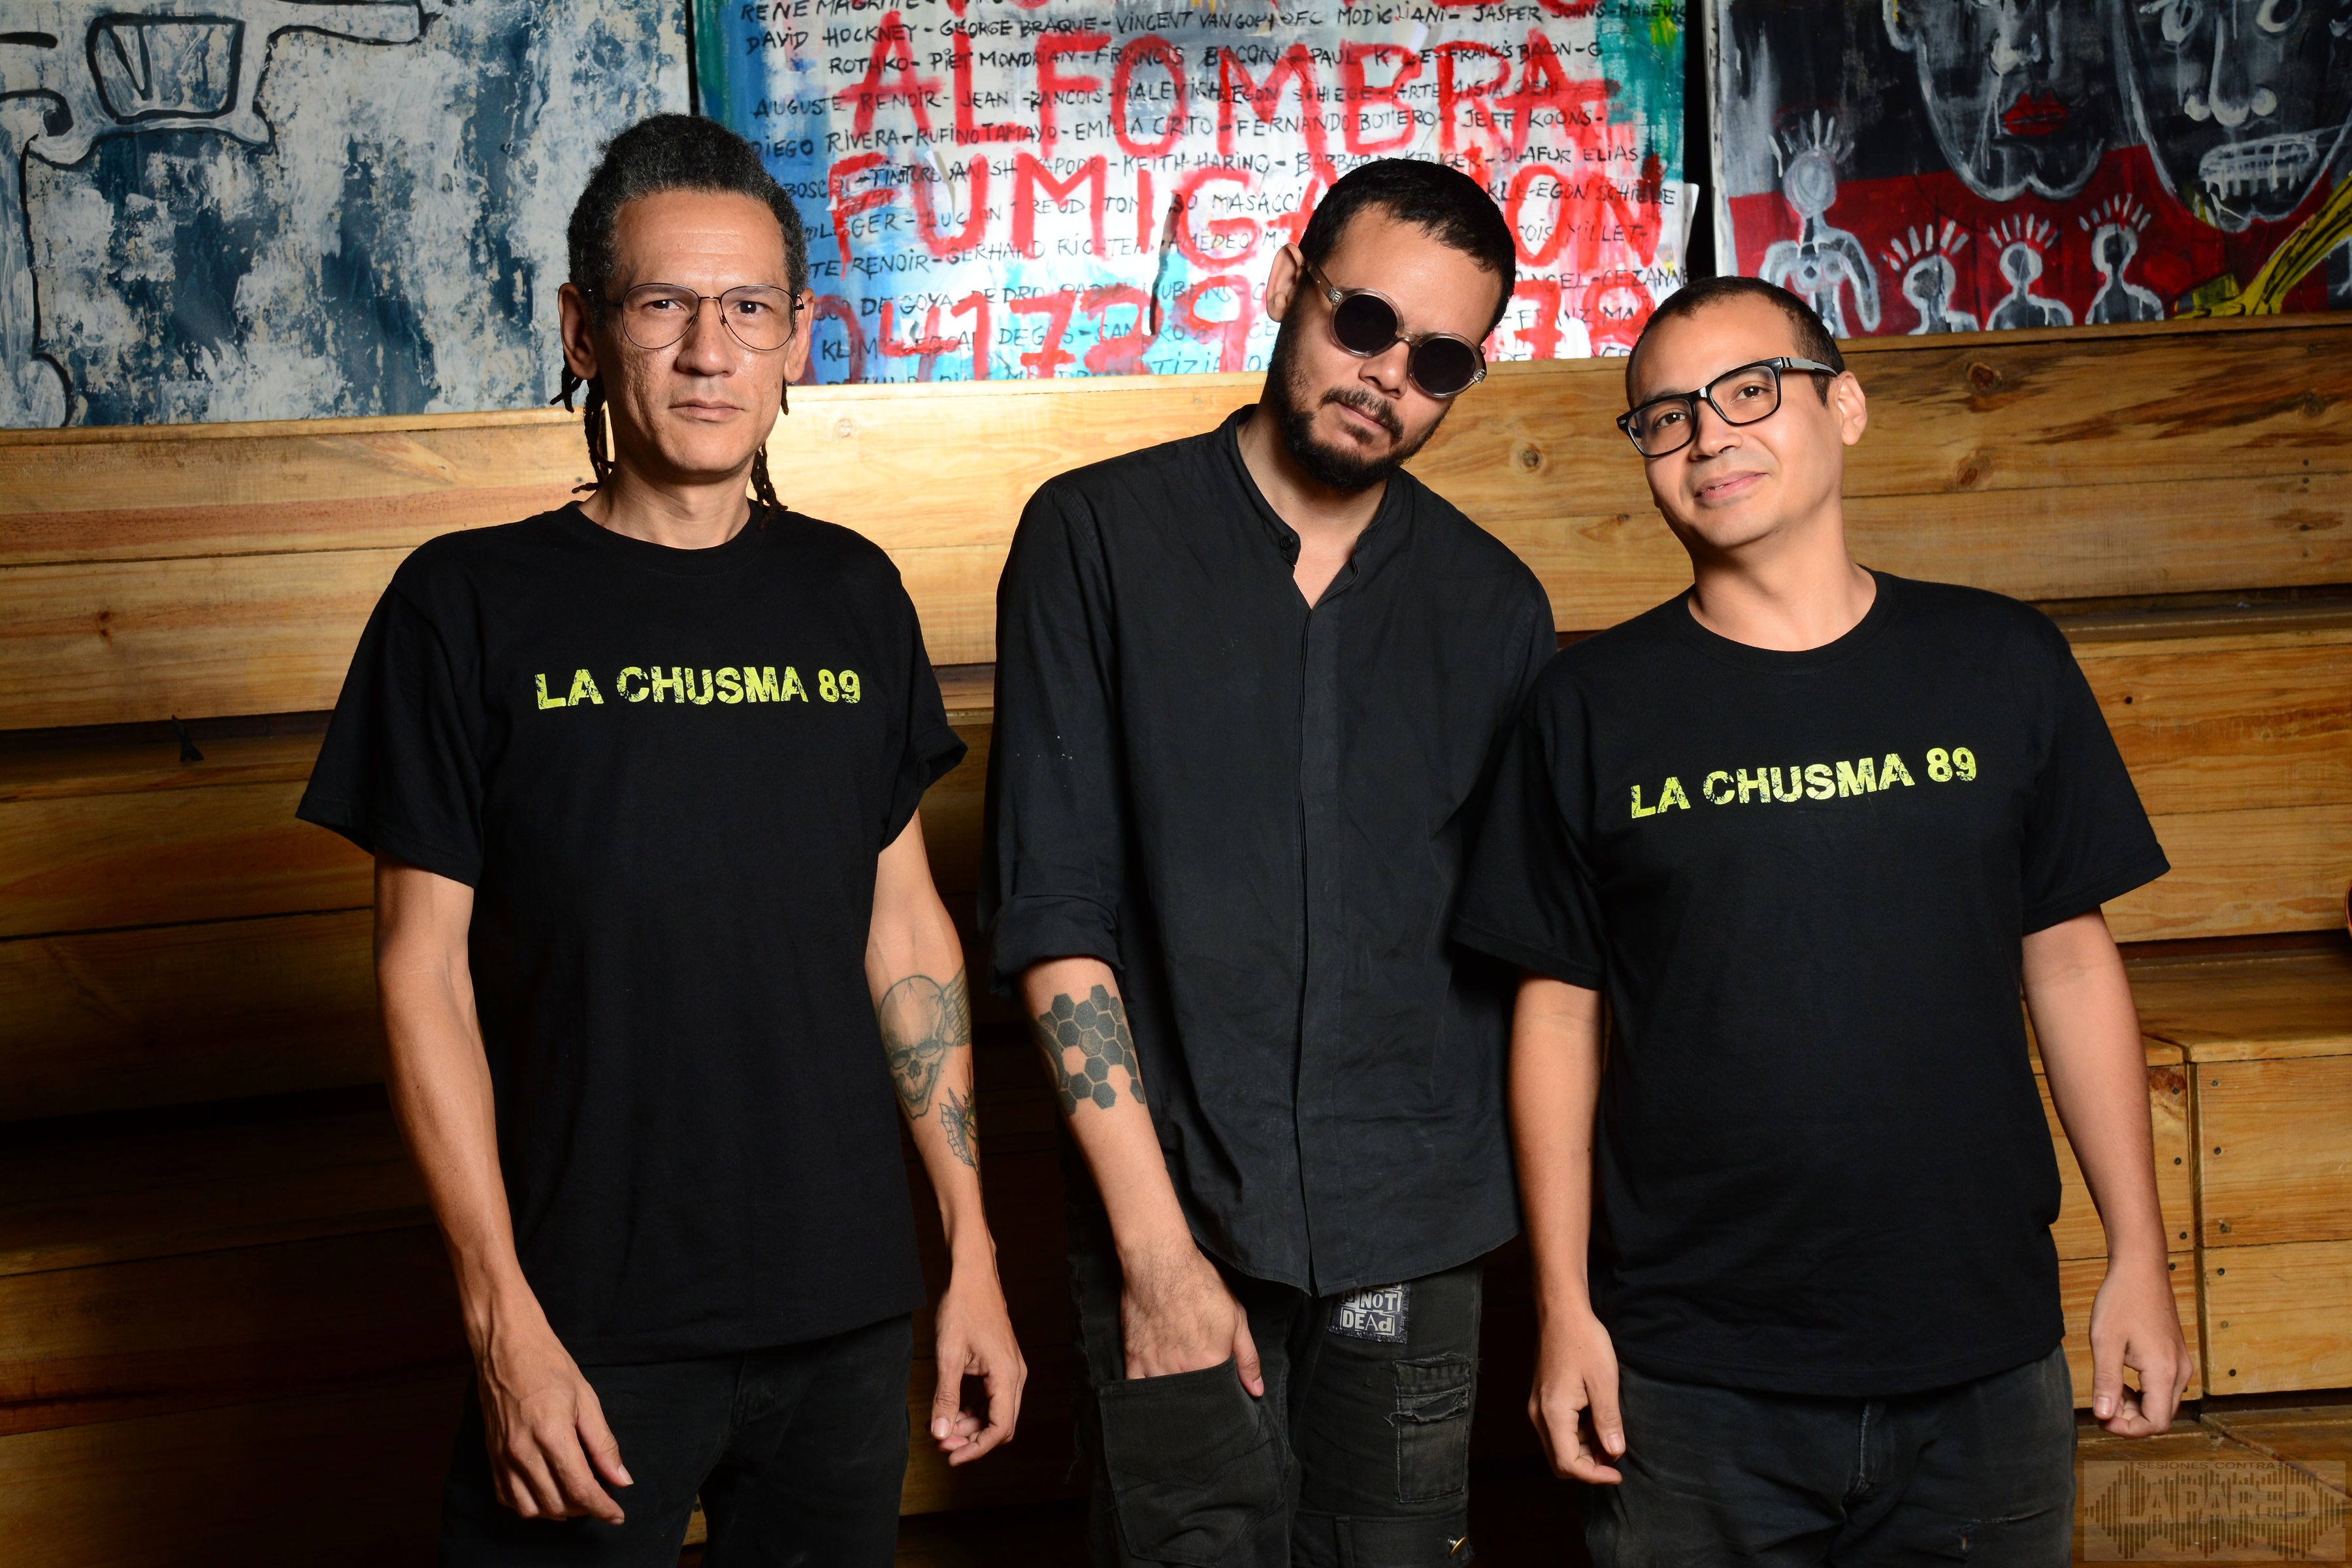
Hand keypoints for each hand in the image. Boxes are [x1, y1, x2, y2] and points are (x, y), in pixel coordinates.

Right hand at [475, 1309, 630, 1521]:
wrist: (507, 1347)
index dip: (602, 1507)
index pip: (580, 1489)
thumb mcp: (587, 1400)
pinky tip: (547, 1492)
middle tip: (601, 1497)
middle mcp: (523, 1452)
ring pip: (531, 1509)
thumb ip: (603, 1445)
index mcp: (551, 1435)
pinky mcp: (491, 1457)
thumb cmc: (550, 1366)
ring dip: (557, 1511)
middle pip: (557, 1504)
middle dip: (584, 1509)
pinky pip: (509, 1498)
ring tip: (576, 1497)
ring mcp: (503, 1457)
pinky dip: (530, 1505)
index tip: (617, 1515)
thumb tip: (621, 1479)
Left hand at [929, 1258, 1028, 1465]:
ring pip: (996, 1413)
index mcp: (1006, 1374)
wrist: (973, 1276)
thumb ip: (946, 1397)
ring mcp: (1010, 1370)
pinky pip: (992, 1398)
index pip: (999, 1427)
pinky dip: (973, 1409)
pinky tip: (952, 1410)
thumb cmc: (962, 1309)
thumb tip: (940, 1432)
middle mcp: (1015, 1375)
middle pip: (1000, 1424)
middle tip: (942, 1443)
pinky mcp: (1001, 1365)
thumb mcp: (948, 1356)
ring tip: (942, 1428)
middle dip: (972, 1440)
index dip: (976, 1448)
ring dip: (971, 1425)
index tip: (951, 1457)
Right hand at [1119, 1239, 1264, 1394]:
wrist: (1160, 1262)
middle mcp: (1183, 1370)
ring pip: (1165, 1399)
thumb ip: (1248, 1357)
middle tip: (1200, 1392)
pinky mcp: (1132, 1357)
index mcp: (1211, 1363)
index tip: (1221, 1395)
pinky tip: (1152, 1397)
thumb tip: (1256, 1390)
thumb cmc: (1200, 1284)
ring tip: (1179, 1394)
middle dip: (1198, 1403)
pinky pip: (1135, 1389)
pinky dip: (1144, 1396)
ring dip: (1173, 1401)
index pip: (1219, 1397)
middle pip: (1192, 1401)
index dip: (1222, 1399)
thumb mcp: (1236, 1317)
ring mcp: (1155, 1365)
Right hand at [1530, 1304, 1623, 1483]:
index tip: (1618, 1473)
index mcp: (1554, 1414)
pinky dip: (1579, 1434)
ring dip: (1586, 1449)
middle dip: (1590, 1465)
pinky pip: (1559, 1430)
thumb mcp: (1604, 1381)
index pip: (1569, 1464)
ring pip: (1560, 1447)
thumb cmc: (1584, 1341)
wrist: (1561, 1312)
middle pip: (1561, 1461)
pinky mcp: (1542, 1400)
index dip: (1594, 1476)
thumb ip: (1608, 1421)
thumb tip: (1615, 1453)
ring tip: (1610, 1429)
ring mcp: (1538, 1407)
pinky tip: (1596, 1415)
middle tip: (1616, 1451)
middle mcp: (1539, 1415)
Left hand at [2088, 1252, 2192, 1435]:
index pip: (2156, 1423)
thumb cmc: (2121, 1300)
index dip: (2128, 1430)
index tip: (2101, 1419)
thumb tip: (2104, 1417)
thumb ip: (2106, 1382)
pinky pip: (2164, 1387)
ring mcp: (2181, 1363)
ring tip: (2109, 1389)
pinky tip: (2121, 1378)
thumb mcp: (2105, 1342)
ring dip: (2135, 1406)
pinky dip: (2143, 1392)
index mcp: (2164, 1372)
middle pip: (2161, 1416)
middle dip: (2130, 1419)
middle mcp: (2180, 1372)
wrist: (2141, 1268)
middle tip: (2101, 1404)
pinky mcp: (2176, 1356)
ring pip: (2162, 1402)